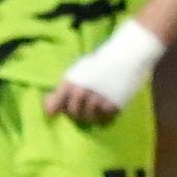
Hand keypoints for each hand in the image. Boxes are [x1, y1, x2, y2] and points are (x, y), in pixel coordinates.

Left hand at [49, 20, 163, 123]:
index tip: (54, 113)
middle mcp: (82, 92)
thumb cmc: (100, 63)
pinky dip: (103, 117)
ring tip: (94, 108)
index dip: (53, 110)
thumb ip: (63, 91)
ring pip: (88, 118)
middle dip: (74, 113)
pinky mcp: (112, 106)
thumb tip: (50, 109)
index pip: (55, 104)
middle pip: (72, 113)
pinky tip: (105, 109)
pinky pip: (104, 120)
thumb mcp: (78, 71)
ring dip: (90, 116)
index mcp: (71, 81)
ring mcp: (97, 100)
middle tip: (81, 108)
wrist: (126, 57)